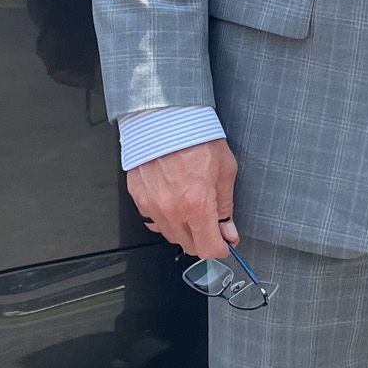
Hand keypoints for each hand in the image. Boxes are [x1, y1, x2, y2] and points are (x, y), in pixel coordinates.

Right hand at [128, 138, 239, 262]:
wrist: (165, 118)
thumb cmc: (195, 137)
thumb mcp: (225, 170)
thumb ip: (226, 206)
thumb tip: (229, 231)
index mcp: (197, 204)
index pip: (208, 248)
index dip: (221, 249)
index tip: (226, 243)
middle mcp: (171, 210)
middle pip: (189, 246)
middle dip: (204, 240)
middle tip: (213, 225)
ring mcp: (151, 206)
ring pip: (170, 235)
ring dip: (184, 230)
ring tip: (192, 208)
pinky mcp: (138, 198)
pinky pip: (153, 221)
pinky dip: (166, 219)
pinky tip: (174, 203)